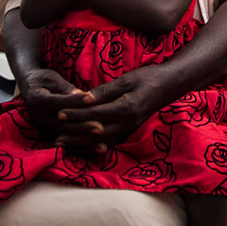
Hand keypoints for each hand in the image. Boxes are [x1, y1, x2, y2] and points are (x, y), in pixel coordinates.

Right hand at [19, 68, 98, 143]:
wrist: (31, 89)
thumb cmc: (44, 80)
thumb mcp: (53, 79)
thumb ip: (65, 88)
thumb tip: (80, 94)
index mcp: (38, 100)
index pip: (58, 102)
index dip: (75, 101)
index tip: (91, 98)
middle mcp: (39, 117)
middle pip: (62, 125)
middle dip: (82, 127)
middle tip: (100, 128)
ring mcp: (45, 128)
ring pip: (65, 137)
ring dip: (84, 141)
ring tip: (102, 142)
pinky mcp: (51, 134)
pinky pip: (68, 142)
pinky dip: (83, 146)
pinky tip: (98, 148)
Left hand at [46, 65, 168, 154]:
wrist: (171, 84)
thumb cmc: (149, 77)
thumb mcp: (127, 79)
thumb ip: (106, 90)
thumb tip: (85, 98)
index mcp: (126, 108)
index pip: (95, 113)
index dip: (76, 114)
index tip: (59, 113)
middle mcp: (127, 123)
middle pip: (96, 134)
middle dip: (74, 136)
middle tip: (55, 138)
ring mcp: (130, 128)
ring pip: (101, 142)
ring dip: (81, 145)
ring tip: (64, 146)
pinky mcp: (130, 130)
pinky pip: (110, 143)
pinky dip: (94, 147)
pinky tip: (83, 148)